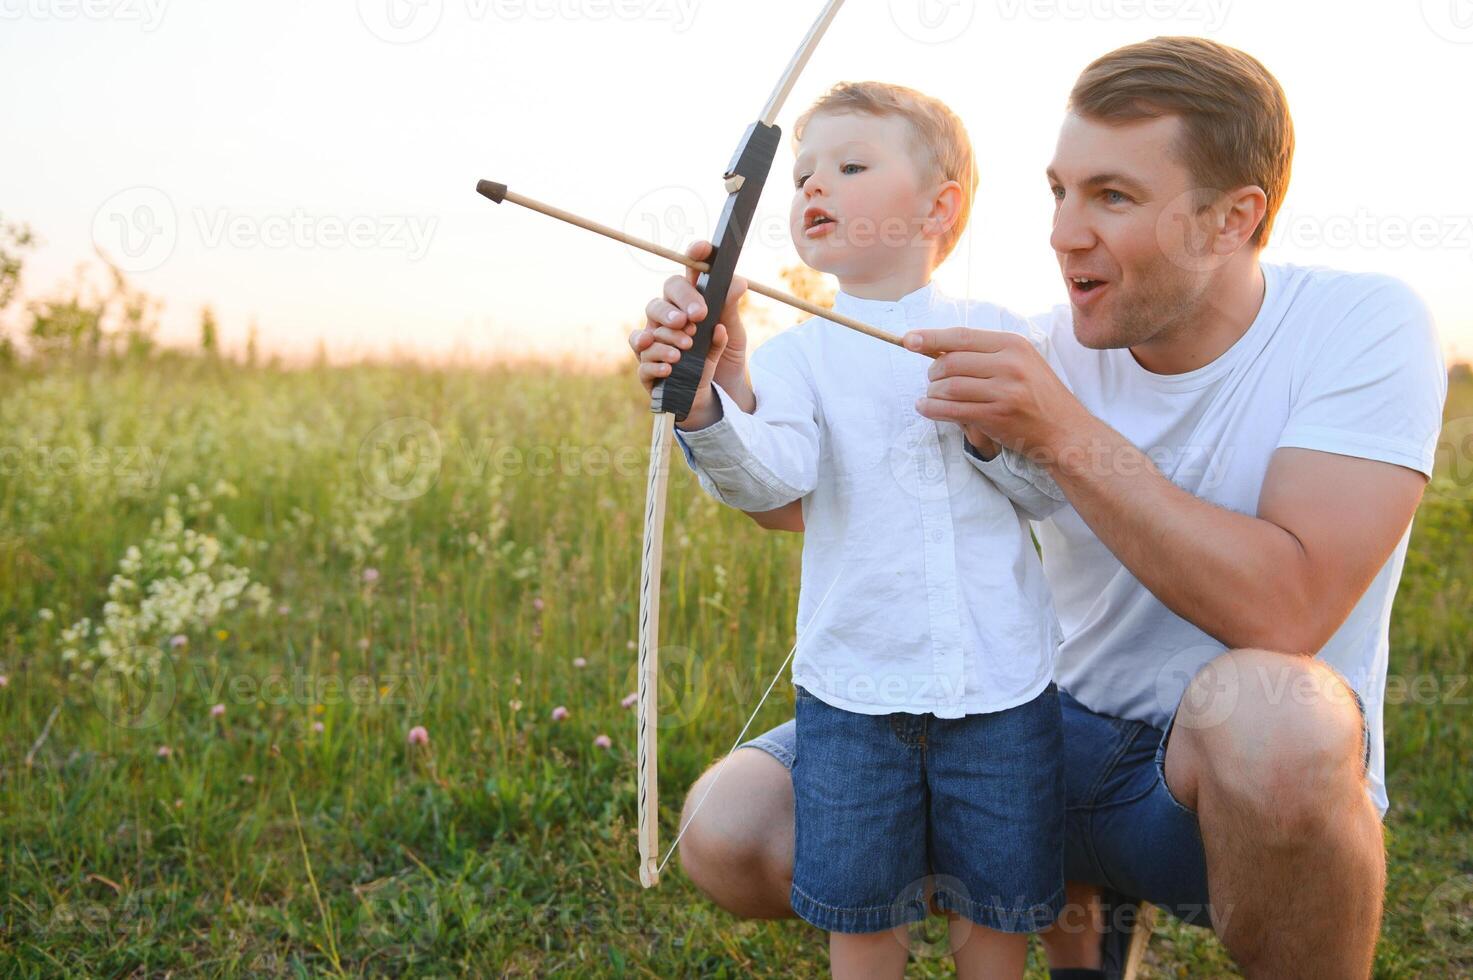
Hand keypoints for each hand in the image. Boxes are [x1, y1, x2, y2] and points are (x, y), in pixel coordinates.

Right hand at [627, 240, 749, 427]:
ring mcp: (655, 342)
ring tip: (688, 346)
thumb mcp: (733, 333)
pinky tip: (672, 364)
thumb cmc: (722, 358)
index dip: (693, 255)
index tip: (701, 248)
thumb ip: (729, 309)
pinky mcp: (649, 368)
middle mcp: (668, 318)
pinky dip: (656, 359)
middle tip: (696, 317)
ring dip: (668, 335)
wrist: (718, 395)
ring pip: (649, 328)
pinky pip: (642, 358)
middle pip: (662, 298)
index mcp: (690, 303)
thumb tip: (738, 282)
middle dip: (678, 304)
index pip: (687, 273)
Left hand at [903, 328, 1085, 460]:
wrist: (1065, 430)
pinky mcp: (996, 416)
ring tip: (930, 397)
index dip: (931, 337)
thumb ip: (986, 354)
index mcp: (1013, 345)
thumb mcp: (1021, 363)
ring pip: (948, 387)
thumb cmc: (1040, 396)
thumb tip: (939, 349)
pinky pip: (951, 410)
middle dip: (932, 372)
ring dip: (931, 393)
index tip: (908, 340)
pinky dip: (931, 409)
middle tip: (931, 380)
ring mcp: (1003, 391)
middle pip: (951, 362)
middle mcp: (1009, 365)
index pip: (962, 336)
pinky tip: (925, 408)